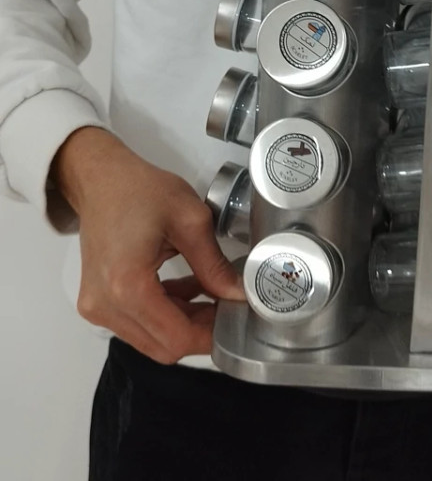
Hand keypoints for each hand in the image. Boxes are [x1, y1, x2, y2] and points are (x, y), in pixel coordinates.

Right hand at [52, 127, 244, 363]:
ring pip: (151, 339)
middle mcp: (106, 305)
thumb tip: (240, 294)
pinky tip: (188, 289)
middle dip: (201, 332)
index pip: (176, 338)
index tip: (236, 318)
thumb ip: (215, 265)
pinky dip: (166, 314)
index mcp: (128, 286)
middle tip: (229, 307)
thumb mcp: (191, 221)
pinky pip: (137, 325)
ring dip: (184, 323)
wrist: (101, 179)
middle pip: (163, 346)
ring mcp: (97, 307)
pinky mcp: (96, 302)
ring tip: (212, 294)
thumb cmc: (142, 190)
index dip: (211, 335)